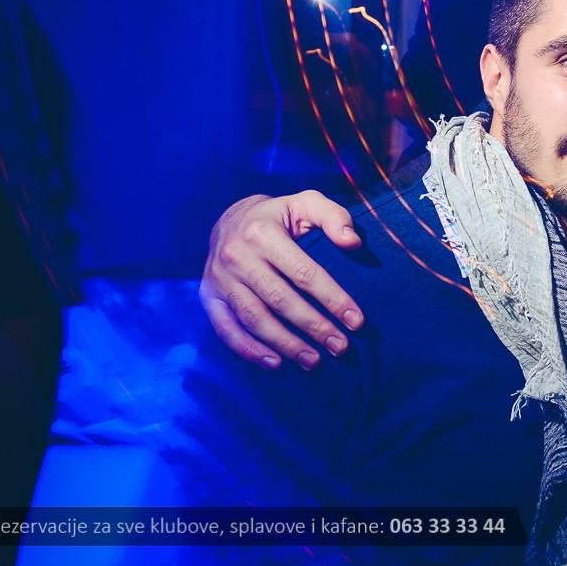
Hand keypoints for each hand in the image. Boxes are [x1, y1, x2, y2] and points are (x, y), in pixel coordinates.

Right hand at [200, 191, 364, 370]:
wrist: (230, 219)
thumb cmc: (279, 215)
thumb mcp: (307, 203)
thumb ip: (334, 217)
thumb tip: (353, 243)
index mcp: (263, 232)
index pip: (304, 273)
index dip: (333, 299)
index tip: (357, 321)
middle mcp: (237, 256)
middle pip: (281, 300)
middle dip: (314, 327)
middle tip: (341, 348)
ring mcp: (220, 278)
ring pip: (255, 318)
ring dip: (286, 344)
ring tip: (315, 361)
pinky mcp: (209, 296)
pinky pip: (226, 329)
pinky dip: (249, 350)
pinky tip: (275, 363)